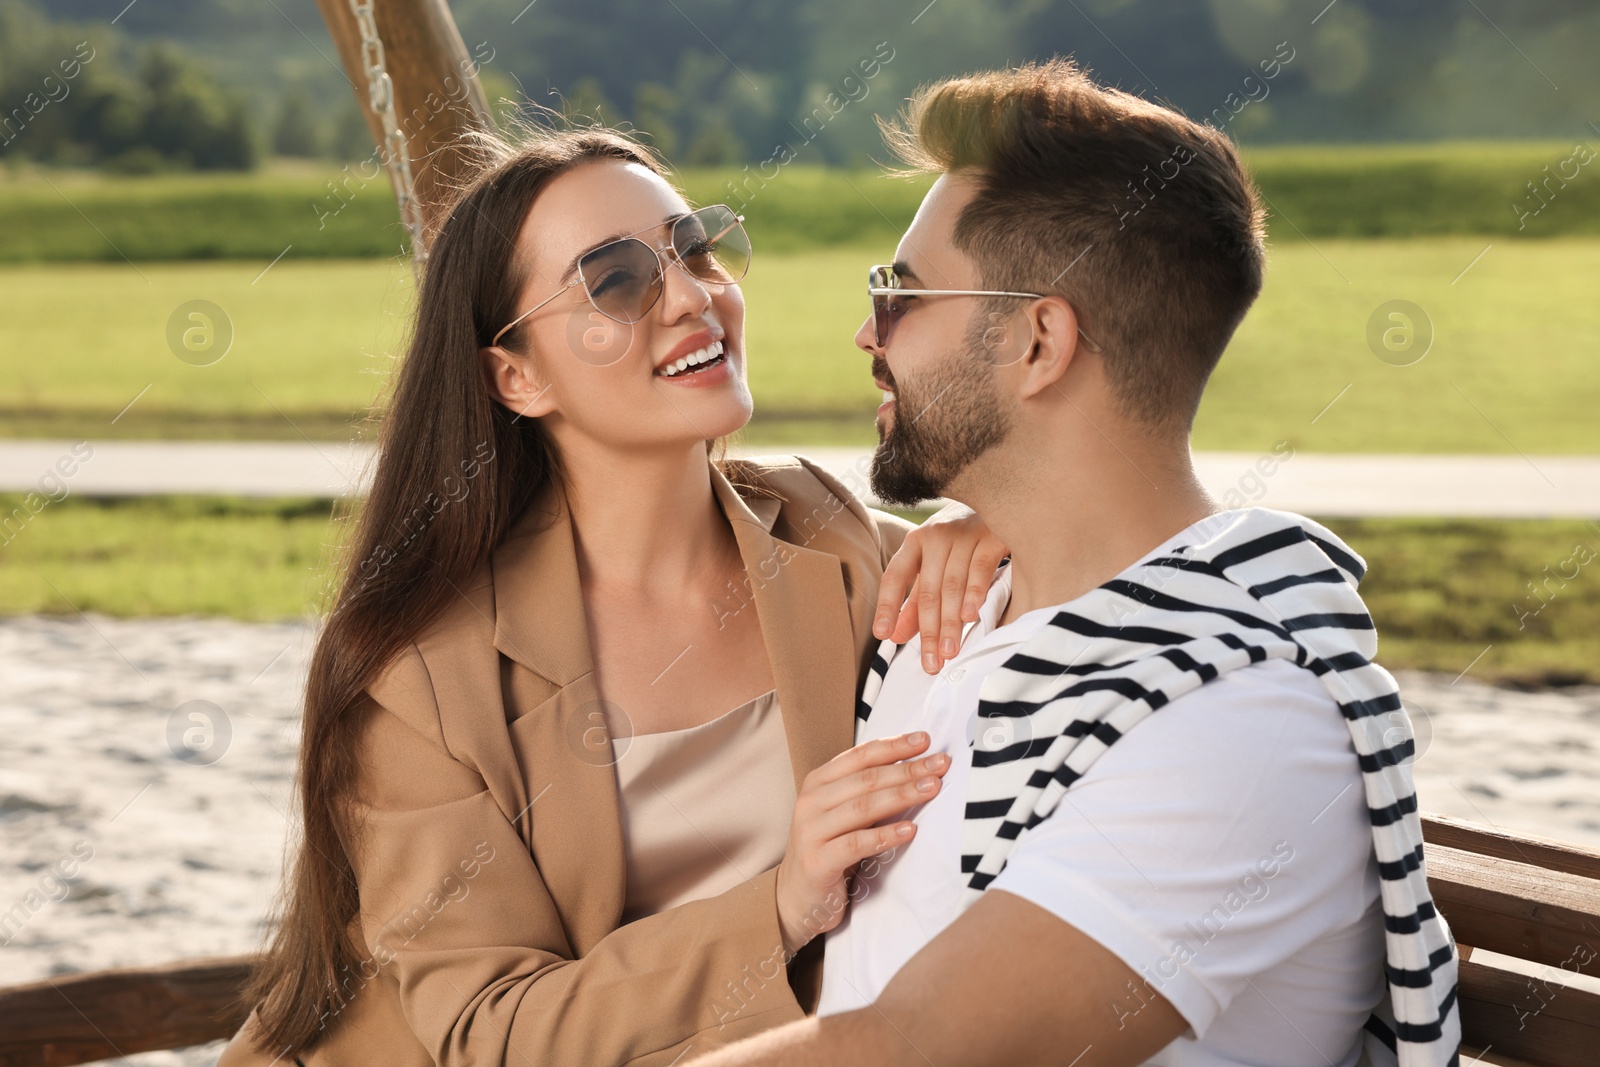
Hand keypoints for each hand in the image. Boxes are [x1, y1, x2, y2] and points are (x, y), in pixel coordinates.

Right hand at [774, 732, 950, 953]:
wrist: (797, 897)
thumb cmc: (830, 848)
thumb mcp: (843, 813)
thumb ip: (868, 791)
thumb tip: (918, 767)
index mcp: (818, 782)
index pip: (860, 756)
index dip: (894, 746)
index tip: (926, 740)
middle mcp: (810, 802)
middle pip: (866, 779)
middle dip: (907, 769)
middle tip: (940, 765)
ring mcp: (811, 831)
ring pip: (863, 807)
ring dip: (902, 795)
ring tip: (932, 788)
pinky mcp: (817, 861)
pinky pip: (856, 844)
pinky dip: (885, 835)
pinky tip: (910, 830)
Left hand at [875, 505, 1008, 673]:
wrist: (1002, 500)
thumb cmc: (962, 542)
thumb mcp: (935, 565)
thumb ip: (916, 600)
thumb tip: (894, 636)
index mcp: (915, 542)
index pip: (894, 576)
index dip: (889, 607)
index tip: (884, 636)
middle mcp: (935, 535)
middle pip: (927, 590)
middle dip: (929, 630)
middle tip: (931, 662)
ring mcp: (964, 534)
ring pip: (952, 584)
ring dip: (951, 622)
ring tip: (949, 651)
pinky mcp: (992, 536)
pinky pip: (980, 568)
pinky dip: (975, 593)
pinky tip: (970, 616)